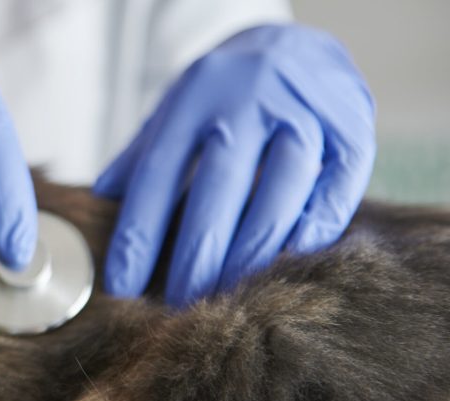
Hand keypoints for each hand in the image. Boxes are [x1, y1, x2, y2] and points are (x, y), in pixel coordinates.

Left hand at [94, 24, 374, 307]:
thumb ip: (140, 156)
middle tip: (179, 306)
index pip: (158, 173)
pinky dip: (312, 231)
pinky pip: (334, 189)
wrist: (298, 45)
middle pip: (220, 187)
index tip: (122, 285)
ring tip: (229, 296)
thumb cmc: (223, 96)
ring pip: (279, 191)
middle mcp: (248, 99)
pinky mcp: (352, 130)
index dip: (139, 233)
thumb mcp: (176, 110)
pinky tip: (288, 264)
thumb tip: (97, 202)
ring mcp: (303, 112)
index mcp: (194, 96)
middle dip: (197, 255)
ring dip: (252, 252)